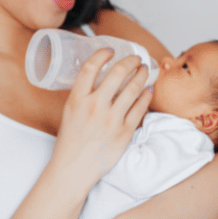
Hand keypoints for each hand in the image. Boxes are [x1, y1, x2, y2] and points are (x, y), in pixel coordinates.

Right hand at [51, 49, 152, 187]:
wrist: (74, 168)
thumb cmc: (70, 139)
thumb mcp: (69, 111)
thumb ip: (83, 94)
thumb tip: (99, 78)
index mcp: (77, 99)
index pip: (90, 67)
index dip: (102, 54)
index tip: (111, 49)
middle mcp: (94, 107)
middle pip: (117, 73)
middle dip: (130, 61)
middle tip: (136, 58)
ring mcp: (110, 120)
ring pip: (133, 89)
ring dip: (142, 75)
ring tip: (145, 70)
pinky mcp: (124, 133)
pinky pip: (140, 109)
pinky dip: (146, 96)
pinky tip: (148, 90)